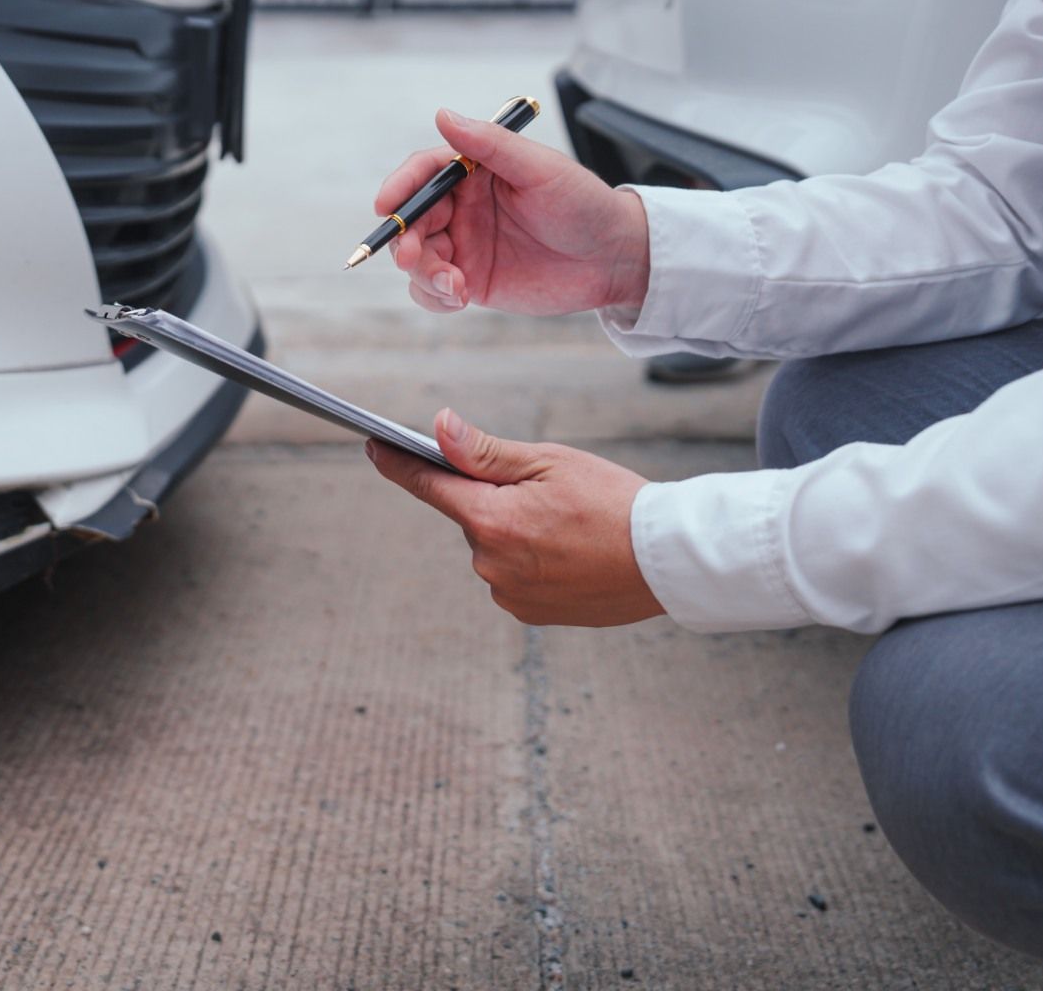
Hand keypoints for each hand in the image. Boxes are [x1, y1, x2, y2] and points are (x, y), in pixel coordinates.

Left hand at [368, 408, 660, 626]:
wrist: (667, 560)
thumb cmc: (613, 501)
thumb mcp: (548, 462)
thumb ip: (484, 451)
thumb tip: (437, 429)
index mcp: (491, 519)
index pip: (428, 485)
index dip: (398, 464)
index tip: (374, 447)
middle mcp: (490, 563)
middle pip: (471, 517)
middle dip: (494, 500)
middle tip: (547, 494)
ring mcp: (508, 593)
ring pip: (494, 548)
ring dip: (515, 533)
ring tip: (569, 528)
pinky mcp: (529, 613)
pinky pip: (513, 577)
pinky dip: (531, 562)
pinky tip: (570, 554)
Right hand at [375, 108, 650, 316]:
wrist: (614, 258)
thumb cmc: (583, 204)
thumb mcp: (539, 169)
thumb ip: (490, 145)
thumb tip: (443, 115)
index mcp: (474, 173)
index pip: (424, 174)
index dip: (401, 186)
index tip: (387, 205)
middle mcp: (462, 208)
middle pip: (412, 220)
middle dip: (406, 240)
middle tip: (414, 258)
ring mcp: (464, 246)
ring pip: (417, 259)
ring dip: (423, 273)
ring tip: (454, 286)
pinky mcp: (471, 281)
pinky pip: (432, 291)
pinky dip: (433, 296)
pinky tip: (458, 297)